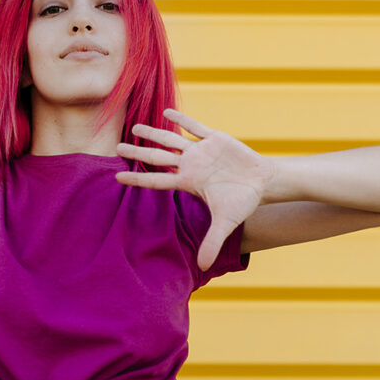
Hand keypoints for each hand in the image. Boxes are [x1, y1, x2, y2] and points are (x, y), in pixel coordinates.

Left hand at [115, 109, 274, 270]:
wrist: (262, 182)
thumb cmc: (243, 201)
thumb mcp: (226, 223)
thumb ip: (212, 242)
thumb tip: (203, 268)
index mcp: (189, 182)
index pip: (158, 180)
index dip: (138, 178)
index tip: (118, 176)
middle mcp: (191, 165)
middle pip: (158, 157)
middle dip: (138, 151)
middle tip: (117, 147)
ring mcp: (201, 151)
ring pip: (172, 139)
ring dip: (154, 133)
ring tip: (135, 126)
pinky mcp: (215, 138)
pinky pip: (195, 127)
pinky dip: (181, 119)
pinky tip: (167, 112)